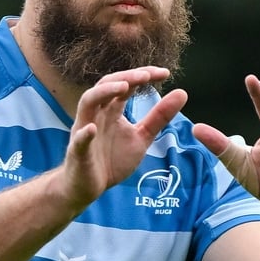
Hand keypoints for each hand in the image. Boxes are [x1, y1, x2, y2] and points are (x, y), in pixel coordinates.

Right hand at [62, 66, 187, 206]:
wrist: (88, 187)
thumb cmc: (112, 159)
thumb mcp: (142, 136)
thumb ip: (159, 117)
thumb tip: (182, 93)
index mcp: (111, 110)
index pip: (125, 84)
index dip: (143, 76)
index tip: (165, 73)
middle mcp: (96, 114)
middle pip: (106, 86)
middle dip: (126, 78)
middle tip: (146, 75)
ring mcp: (84, 130)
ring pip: (88, 102)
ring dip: (104, 92)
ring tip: (124, 87)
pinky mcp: (78, 152)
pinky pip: (79, 140)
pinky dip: (85, 134)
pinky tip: (92, 129)